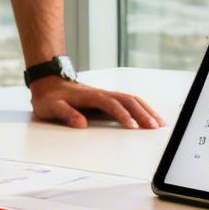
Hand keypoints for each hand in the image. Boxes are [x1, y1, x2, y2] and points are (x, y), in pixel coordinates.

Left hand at [29, 78, 164, 129]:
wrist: (48, 82)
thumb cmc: (49, 97)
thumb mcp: (51, 107)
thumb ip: (66, 114)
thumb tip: (81, 124)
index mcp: (90, 96)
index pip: (112, 105)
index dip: (123, 115)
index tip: (133, 128)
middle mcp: (102, 94)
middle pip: (128, 100)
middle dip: (143, 113)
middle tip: (155, 127)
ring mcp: (106, 95)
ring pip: (132, 99)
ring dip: (147, 110)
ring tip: (160, 123)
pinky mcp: (107, 99)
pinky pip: (129, 101)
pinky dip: (142, 108)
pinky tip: (149, 117)